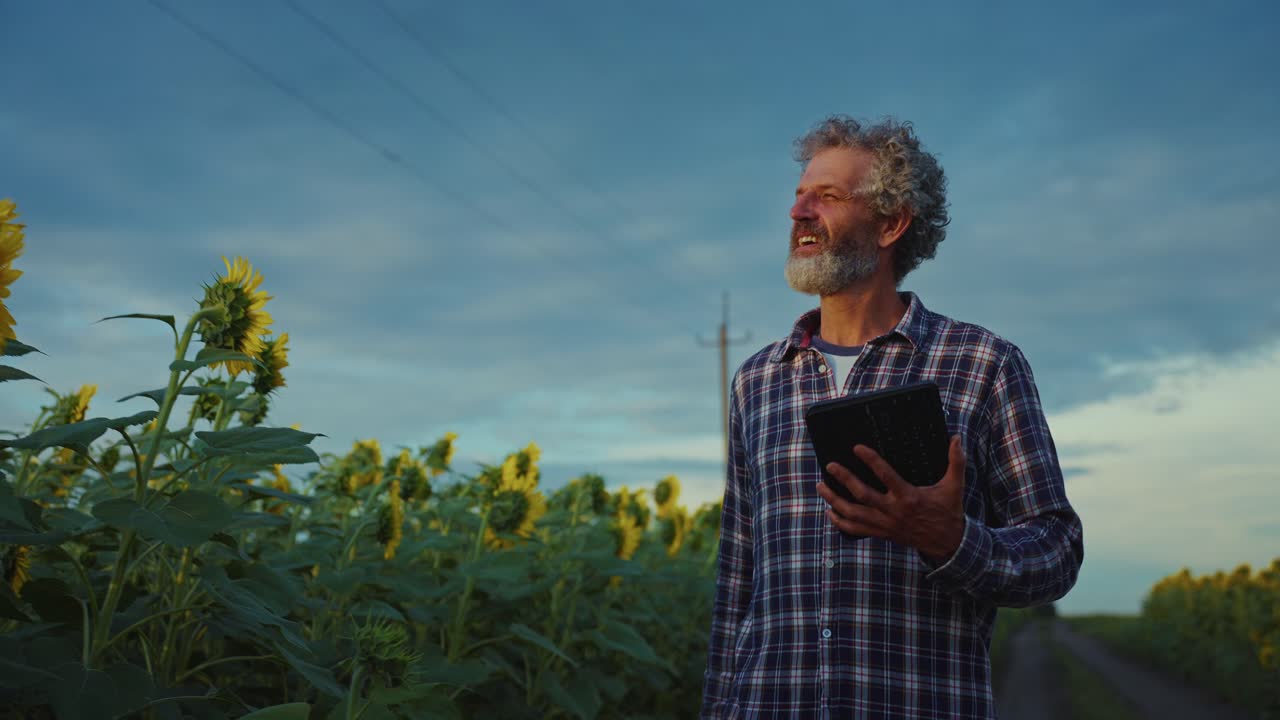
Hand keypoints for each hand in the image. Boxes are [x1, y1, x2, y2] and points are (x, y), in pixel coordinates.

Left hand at [816, 435, 966, 563]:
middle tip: (830, 466)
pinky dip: (840, 522)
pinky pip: (856, 530)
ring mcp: (885, 524)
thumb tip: (957, 438)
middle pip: (862, 494)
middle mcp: (894, 511)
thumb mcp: (954, 486)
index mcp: (909, 496)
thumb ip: (955, 461)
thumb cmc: (948, 511)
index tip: (856, 448)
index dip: (870, 460)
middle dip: (844, 480)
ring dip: (834, 500)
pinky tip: (829, 511)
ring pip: (853, 513)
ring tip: (820, 486)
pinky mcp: (882, 533)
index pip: (885, 475)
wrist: (947, 543)